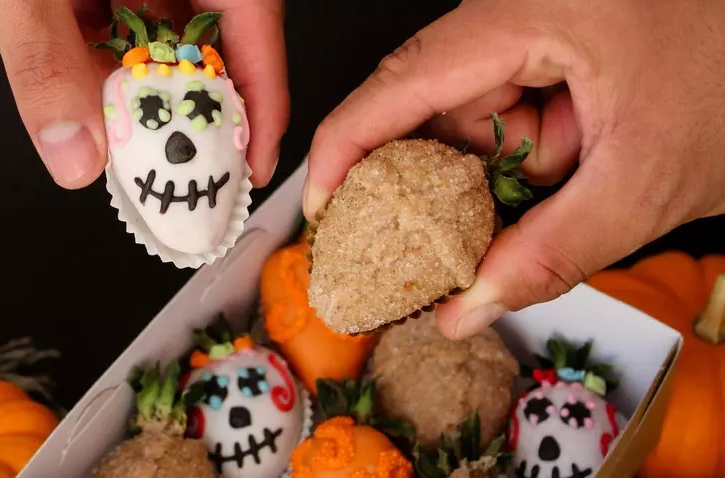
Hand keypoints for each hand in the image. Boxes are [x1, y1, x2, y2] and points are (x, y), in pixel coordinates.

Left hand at [0, 0, 287, 188]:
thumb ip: (46, 59)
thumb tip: (76, 152)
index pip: (253, 22)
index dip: (262, 100)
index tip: (253, 162)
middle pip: (209, 36)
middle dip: (198, 106)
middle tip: (190, 167)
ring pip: (158, 31)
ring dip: (143, 90)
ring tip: (136, 146)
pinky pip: (115, 15)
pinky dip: (102, 59)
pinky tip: (87, 93)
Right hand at [303, 0, 724, 338]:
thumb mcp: (646, 182)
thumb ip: (551, 252)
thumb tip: (465, 309)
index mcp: (531, 16)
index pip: (403, 79)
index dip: (347, 146)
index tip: (322, 209)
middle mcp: (517, 17)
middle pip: (429, 109)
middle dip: (433, 186)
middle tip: (429, 255)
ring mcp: (532, 37)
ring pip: (468, 125)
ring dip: (489, 183)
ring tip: (538, 209)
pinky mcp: (547, 60)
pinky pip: (503, 123)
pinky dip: (516, 170)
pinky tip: (554, 188)